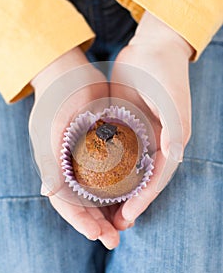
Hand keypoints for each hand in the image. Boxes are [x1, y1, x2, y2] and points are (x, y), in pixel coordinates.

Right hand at [29, 47, 119, 248]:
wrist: (71, 74)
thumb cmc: (56, 99)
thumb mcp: (50, 127)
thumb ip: (50, 159)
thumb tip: (48, 192)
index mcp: (56, 168)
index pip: (66, 202)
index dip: (79, 221)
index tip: (97, 235)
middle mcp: (72, 168)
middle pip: (85, 204)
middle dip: (99, 224)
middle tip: (115, 240)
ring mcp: (89, 160)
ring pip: (101, 194)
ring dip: (112, 211)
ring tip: (128, 225)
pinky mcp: (105, 149)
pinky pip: (114, 175)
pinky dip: (123, 190)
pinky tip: (135, 198)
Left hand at [110, 12, 193, 229]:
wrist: (151, 48)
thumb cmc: (164, 71)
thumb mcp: (171, 97)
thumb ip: (175, 127)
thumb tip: (174, 156)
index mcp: (172, 139)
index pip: (158, 177)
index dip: (144, 199)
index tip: (128, 216)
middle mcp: (159, 142)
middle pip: (145, 180)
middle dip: (131, 203)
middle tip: (114, 224)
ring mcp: (143, 135)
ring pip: (131, 172)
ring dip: (120, 193)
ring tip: (105, 212)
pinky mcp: (128, 127)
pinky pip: (119, 155)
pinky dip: (111, 172)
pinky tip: (97, 183)